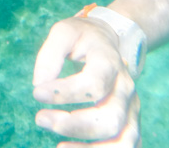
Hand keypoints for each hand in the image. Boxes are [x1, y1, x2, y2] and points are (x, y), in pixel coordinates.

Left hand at [32, 16, 140, 146]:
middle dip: (74, 125)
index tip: (37, 93)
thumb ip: (50, 54)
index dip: (65, 92)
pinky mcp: (129, 123)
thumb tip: (40, 84)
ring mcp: (131, 109)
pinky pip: (125, 147)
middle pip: (110, 118)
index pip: (94, 84)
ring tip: (59, 146)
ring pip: (123, 140)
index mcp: (109, 62)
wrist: (108, 40)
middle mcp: (125, 88)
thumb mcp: (63, 32)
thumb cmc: (82, 38)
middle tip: (40, 118)